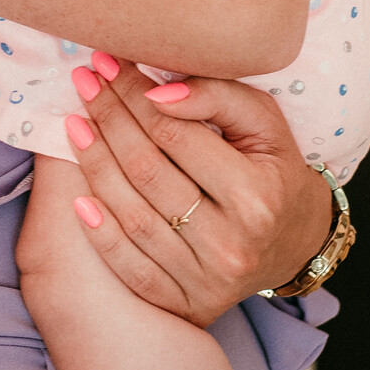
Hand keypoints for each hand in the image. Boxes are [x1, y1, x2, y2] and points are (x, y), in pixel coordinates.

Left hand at [65, 57, 333, 327]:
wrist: (295, 242)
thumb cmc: (274, 170)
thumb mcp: (264, 123)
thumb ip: (217, 97)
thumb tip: (156, 91)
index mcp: (256, 195)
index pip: (174, 134)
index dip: (133, 95)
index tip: (107, 64)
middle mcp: (232, 243)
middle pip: (147, 172)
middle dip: (109, 120)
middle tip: (84, 83)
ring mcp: (207, 280)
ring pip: (133, 217)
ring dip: (94, 167)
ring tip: (74, 125)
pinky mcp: (187, 305)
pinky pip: (132, 270)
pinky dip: (101, 235)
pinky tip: (78, 199)